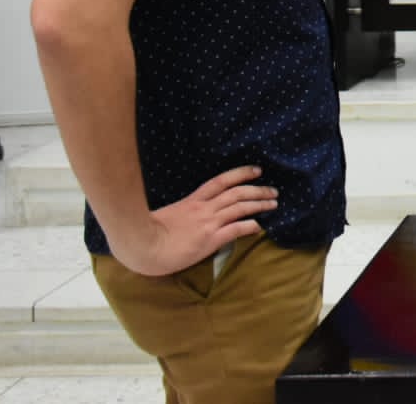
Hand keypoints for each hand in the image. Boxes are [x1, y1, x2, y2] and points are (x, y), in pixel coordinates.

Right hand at [105, 165, 275, 276]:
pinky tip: (259, 226)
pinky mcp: (209, 240)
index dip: (241, 173)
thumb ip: (185, 212)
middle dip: (258, 190)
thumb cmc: (148, 232)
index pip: (221, 181)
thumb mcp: (169, 215)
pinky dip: (250, 226)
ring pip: (240, 208)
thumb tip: (194, 215)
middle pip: (237, 193)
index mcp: (193, 201)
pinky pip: (235, 230)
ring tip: (273, 204)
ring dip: (259, 205)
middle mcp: (204, 209)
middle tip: (273, 191)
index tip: (257, 170)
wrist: (141, 245)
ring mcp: (208, 223)